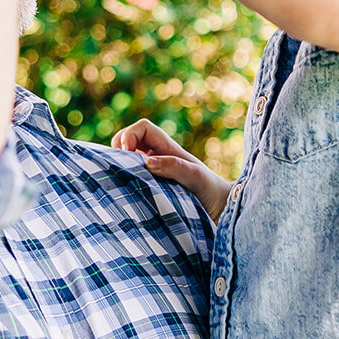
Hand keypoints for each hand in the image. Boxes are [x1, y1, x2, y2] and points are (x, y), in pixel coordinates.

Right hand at [112, 119, 230, 221]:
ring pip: (125, 159)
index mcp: (166, 147)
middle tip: (120, 168)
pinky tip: (124, 193)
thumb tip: (147, 162)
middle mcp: (157, 156)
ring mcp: (152, 171)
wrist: (219, 211)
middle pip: (127, 139)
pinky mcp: (148, 187)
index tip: (127, 154)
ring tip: (120, 181)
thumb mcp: (196, 177)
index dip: (129, 135)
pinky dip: (122, 180)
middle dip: (118, 148)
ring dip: (119, 165)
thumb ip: (174, 166)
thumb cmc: (210, 191)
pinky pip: (129, 177)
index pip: (142, 127)